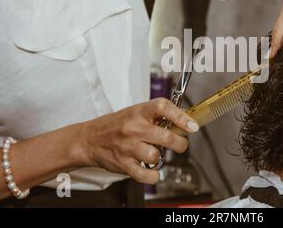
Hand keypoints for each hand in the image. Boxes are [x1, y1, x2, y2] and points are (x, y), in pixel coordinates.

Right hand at [79, 98, 198, 183]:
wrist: (89, 139)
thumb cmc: (117, 125)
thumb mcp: (137, 112)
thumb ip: (159, 115)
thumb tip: (186, 119)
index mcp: (139, 111)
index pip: (163, 107)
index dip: (181, 116)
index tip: (193, 126)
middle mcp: (134, 128)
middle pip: (167, 137)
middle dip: (180, 144)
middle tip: (180, 144)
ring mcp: (128, 147)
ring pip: (156, 156)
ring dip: (160, 158)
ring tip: (155, 154)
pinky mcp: (123, 164)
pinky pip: (145, 175)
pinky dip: (152, 175)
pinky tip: (150, 170)